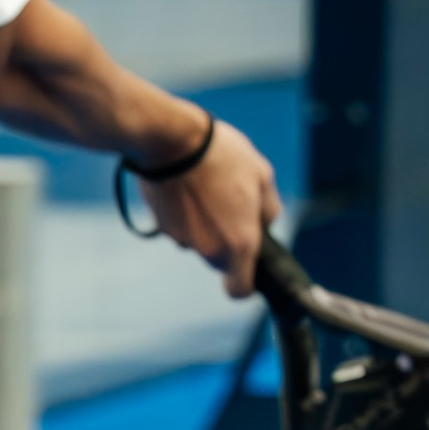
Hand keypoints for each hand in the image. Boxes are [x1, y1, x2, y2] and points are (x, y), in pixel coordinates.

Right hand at [140, 117, 279, 298]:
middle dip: (225, 240)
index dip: (244, 282)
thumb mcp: (261, 174)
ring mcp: (180, 238)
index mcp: (239, 243)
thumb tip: (264, 223)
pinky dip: (182, 213)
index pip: (239, 290)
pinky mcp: (159, 224)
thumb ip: (269, 208)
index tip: (246, 264)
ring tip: (205, 188)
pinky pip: (177, 227)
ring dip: (202, 225)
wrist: (171, 139)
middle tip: (229, 205)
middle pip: (219, 260)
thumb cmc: (222, 156)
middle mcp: (208, 249)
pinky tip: (185, 185)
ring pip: (197, 242)